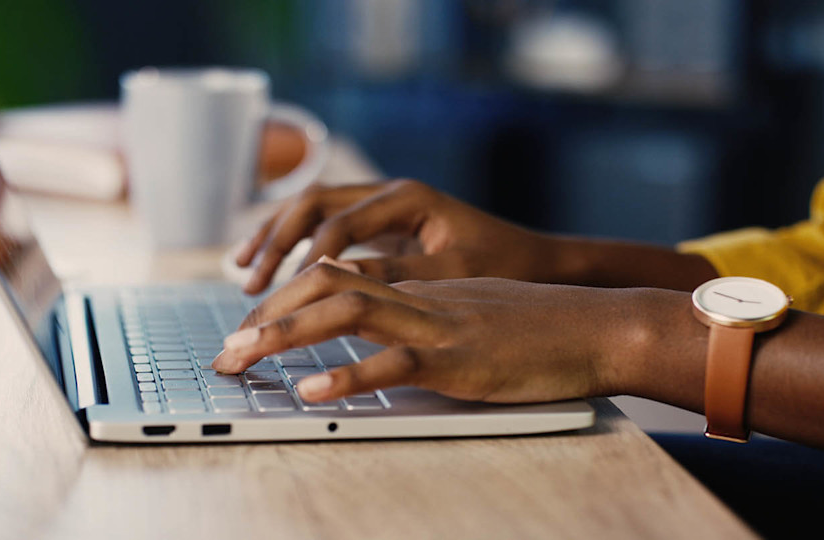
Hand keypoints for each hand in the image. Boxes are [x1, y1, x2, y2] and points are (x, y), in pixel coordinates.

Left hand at [212, 259, 640, 403]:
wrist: (598, 326)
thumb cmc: (541, 326)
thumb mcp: (472, 312)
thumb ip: (426, 317)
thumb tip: (384, 337)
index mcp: (418, 286)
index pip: (335, 276)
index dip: (284, 298)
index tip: (249, 327)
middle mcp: (418, 296)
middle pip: (324, 284)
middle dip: (266, 313)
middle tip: (225, 348)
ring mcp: (437, 324)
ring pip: (345, 312)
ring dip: (285, 334)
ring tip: (240, 357)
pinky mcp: (459, 359)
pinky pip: (395, 363)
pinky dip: (348, 378)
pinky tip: (311, 393)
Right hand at [235, 179, 558, 293]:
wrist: (537, 259)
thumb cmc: (505, 264)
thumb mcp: (453, 273)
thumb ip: (397, 274)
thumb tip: (335, 282)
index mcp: (408, 198)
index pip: (338, 224)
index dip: (302, 259)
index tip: (276, 295)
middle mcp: (389, 193)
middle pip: (312, 204)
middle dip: (274, 242)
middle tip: (249, 283)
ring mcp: (382, 206)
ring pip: (311, 210)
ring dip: (274, 238)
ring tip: (242, 273)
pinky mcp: (380, 227)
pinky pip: (323, 228)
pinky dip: (294, 246)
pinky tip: (273, 270)